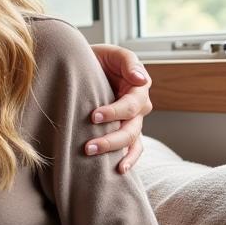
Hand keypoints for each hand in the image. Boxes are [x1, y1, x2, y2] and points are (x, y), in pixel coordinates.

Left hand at [87, 44, 152, 173]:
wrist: (84, 64)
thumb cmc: (99, 58)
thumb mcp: (113, 54)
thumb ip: (129, 63)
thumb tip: (141, 80)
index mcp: (139, 88)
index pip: (131, 105)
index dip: (114, 112)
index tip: (94, 116)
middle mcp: (138, 107)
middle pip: (131, 129)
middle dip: (111, 140)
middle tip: (88, 147)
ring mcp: (132, 120)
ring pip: (131, 142)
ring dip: (115, 153)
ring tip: (95, 158)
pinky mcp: (123, 129)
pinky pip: (132, 148)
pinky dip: (129, 160)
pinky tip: (119, 170)